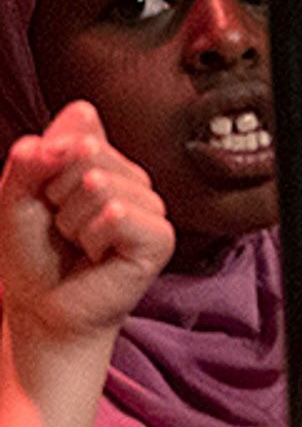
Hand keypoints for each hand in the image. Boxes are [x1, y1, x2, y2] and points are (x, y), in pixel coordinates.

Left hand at [0, 105, 170, 348]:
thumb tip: (77, 117)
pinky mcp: (161, 237)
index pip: (77, 131)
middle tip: (60, 227)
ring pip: (102, 187)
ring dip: (72, 223)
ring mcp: (152, 207)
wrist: (41, 309)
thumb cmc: (31, 255)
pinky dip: (93, 237)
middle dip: (56, 195)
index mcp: (103, 163)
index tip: (43, 199)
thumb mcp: (14, 196)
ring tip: (77, 244)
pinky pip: (119, 215)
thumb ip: (33, 155)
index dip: (43, 165)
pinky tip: (97, 255)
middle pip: (89, 155)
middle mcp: (133, 179)